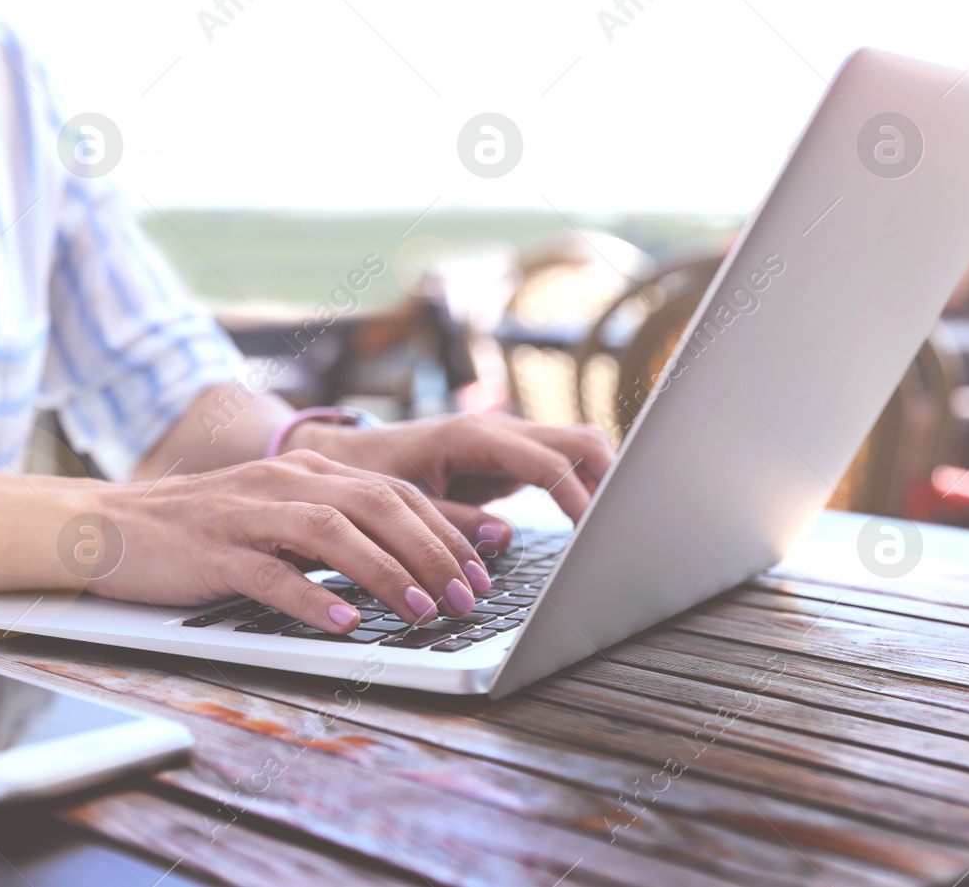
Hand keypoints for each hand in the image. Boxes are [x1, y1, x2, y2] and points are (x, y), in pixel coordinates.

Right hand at [83, 450, 496, 635]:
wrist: (107, 524)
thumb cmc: (201, 529)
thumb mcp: (278, 515)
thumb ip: (337, 528)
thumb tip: (409, 561)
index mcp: (307, 470)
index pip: (394, 492)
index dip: (444, 531)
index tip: (480, 573)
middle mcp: (283, 481)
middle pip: (375, 505)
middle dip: (431, 552)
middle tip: (466, 599)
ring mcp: (246, 514)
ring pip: (330, 531)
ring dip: (385, 571)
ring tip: (421, 611)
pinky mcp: (211, 551)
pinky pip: (267, 573)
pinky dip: (309, 597)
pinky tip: (341, 623)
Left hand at [286, 413, 613, 553]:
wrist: (341, 457)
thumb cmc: (365, 477)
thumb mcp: (401, 503)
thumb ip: (450, 522)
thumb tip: (504, 537)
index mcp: (473, 435)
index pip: (547, 462)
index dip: (578, 497)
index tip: (596, 533)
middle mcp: (497, 431)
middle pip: (580, 441)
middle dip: (612, 479)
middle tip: (627, 528)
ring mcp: (506, 444)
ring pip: (577, 448)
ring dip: (603, 481)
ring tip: (620, 528)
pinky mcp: (507, 462)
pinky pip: (560, 466)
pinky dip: (584, 488)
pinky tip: (594, 524)